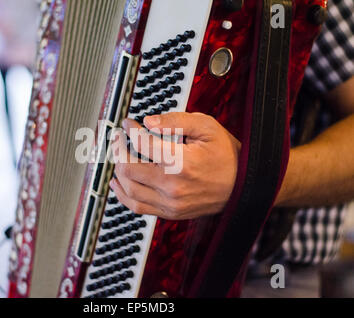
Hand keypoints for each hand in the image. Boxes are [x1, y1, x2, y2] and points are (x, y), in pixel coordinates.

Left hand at [110, 112, 240, 219]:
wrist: (242, 186)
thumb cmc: (226, 156)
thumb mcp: (206, 127)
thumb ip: (175, 121)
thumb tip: (148, 122)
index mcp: (181, 162)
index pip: (142, 144)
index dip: (130, 130)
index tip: (128, 124)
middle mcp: (172, 186)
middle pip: (128, 167)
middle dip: (118, 149)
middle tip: (118, 138)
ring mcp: (170, 203)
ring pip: (129, 188)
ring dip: (118, 170)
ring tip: (117, 156)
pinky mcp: (169, 212)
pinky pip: (137, 207)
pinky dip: (122, 195)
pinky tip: (117, 183)